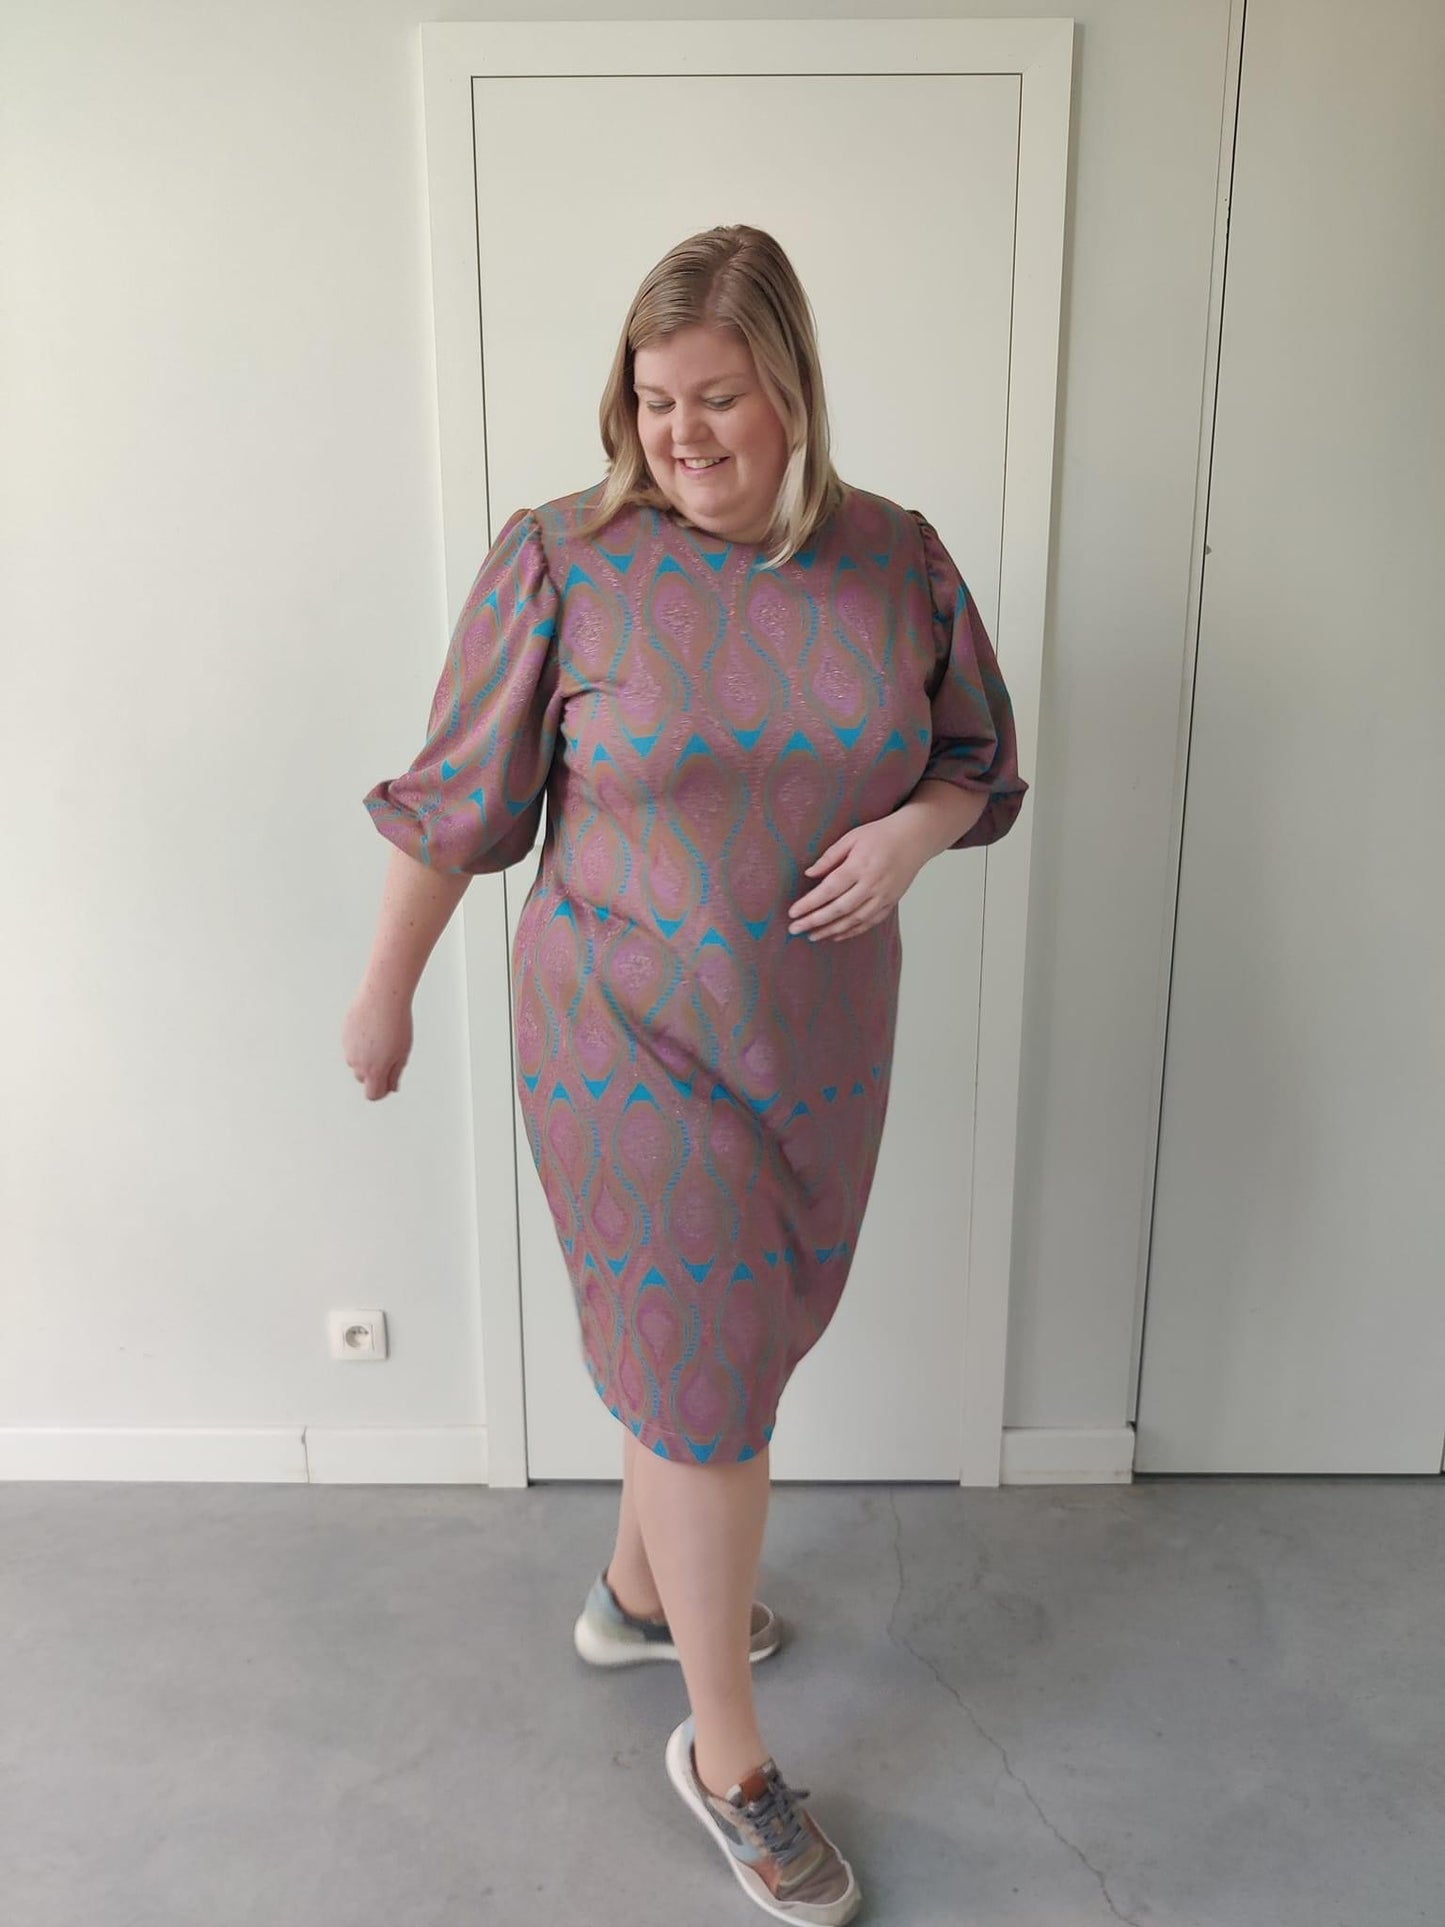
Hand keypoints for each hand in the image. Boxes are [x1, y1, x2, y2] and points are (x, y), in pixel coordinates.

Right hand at [342, 978, 413, 1099]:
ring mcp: (348, 1048)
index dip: (382, 1091)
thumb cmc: (397, 1024)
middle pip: (364, 1079)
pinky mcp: (345, 1035)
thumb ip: (395, 1073)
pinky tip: (374, 1029)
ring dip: (367, 1057)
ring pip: (357, 1062)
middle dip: (375, 1073)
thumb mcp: (403, 1052)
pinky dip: (361, 1043)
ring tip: (383, 1038)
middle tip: (391, 1055)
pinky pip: (353, 1046)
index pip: (372, 1095)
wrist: (383, 996)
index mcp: (373, 1070)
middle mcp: (357, 1062)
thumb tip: (391, 1088)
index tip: (390, 1082)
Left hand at [788, 814, 927, 941]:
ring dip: (831, 930)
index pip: (829, 890)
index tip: (793, 912)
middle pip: (839, 909)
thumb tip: (809, 874)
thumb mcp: (851, 837)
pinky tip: (836, 935)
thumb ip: (829, 857)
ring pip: (854, 920)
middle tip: (795, 929)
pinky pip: (869, 922)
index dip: (809, 903)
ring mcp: (883, 896)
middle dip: (815, 921)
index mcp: (859, 866)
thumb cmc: (880, 834)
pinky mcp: (891, 902)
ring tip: (812, 936)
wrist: (914, 838)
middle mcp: (872, 884)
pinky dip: (852, 931)